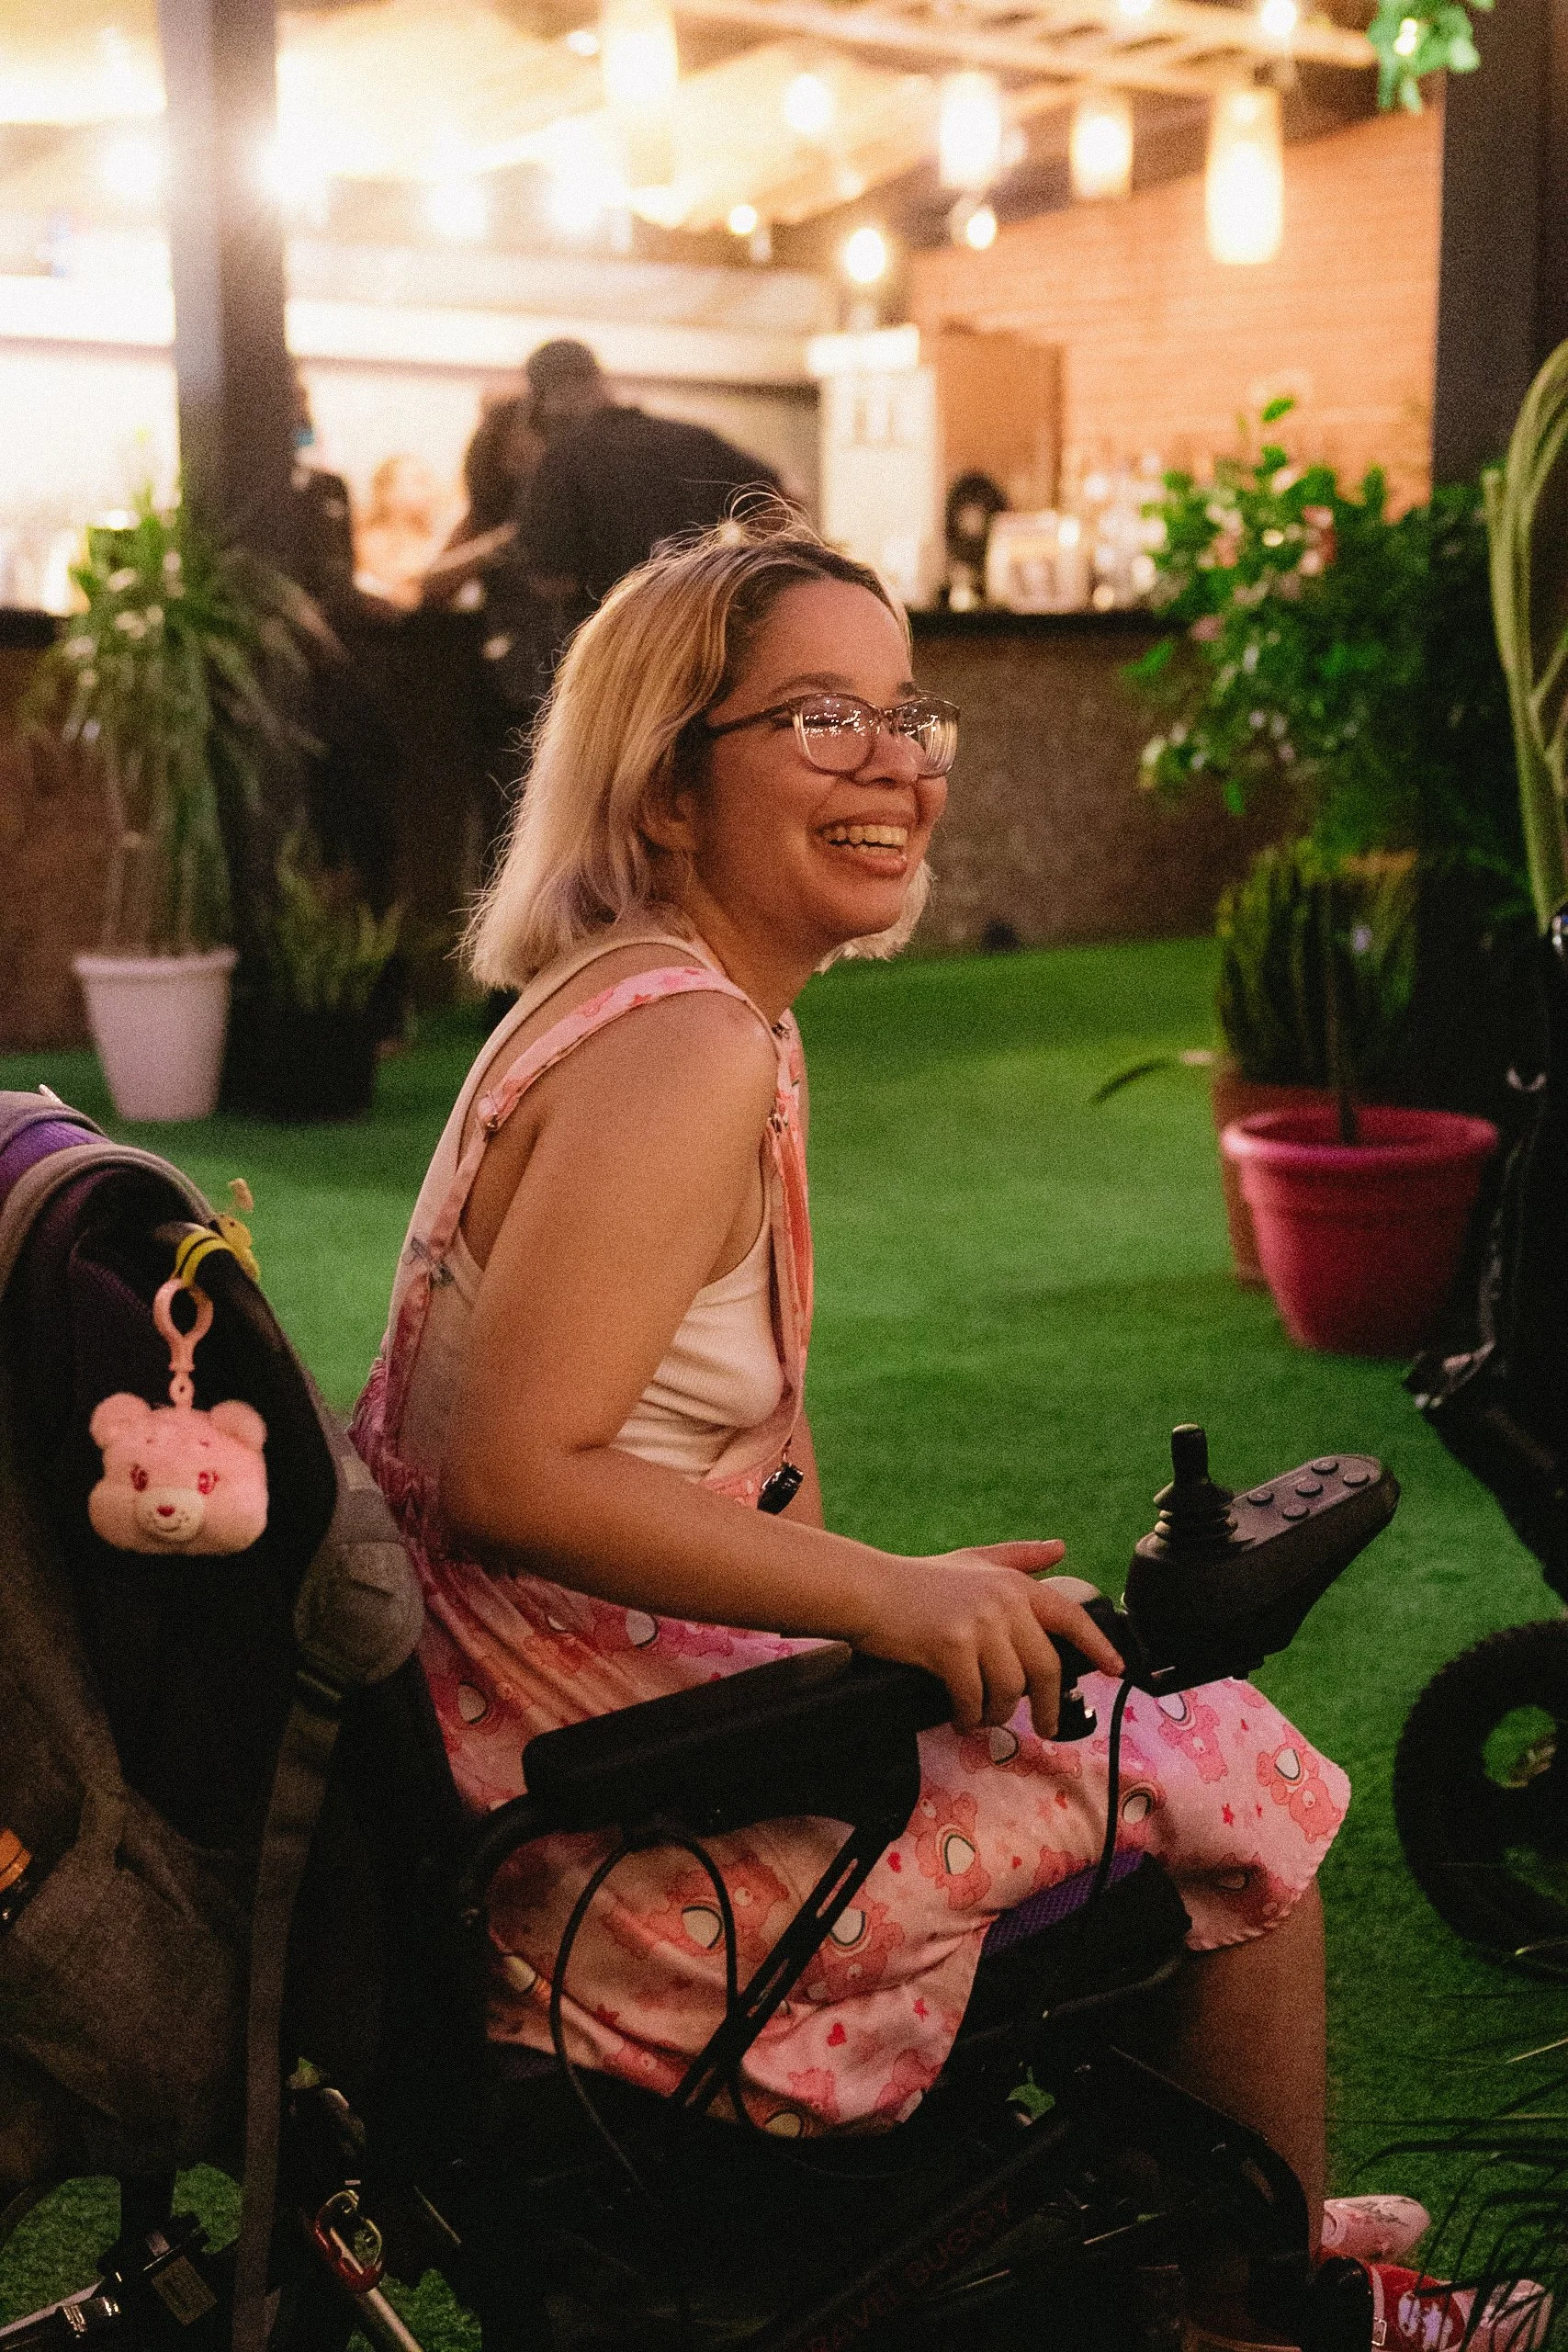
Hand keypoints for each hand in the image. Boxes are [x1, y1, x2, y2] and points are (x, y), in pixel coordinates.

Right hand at [854, 1543, 1123, 1737]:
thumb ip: (1019, 1557)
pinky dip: (969, 1715)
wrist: (869, 1591)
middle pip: (1045, 1668)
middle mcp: (1002, 1601)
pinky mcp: (950, 1647)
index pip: (1069, 1617)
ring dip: (999, 1713)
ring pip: (1010, 1689)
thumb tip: (1060, 1548)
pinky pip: (974, 1698)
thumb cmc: (919, 1581)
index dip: (1098, 1645)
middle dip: (1048, 1705)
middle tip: (1045, 1726)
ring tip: (984, 1716)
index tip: (1115, 1669)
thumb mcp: (974, 1561)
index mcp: (1013, 1584)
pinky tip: (960, 1717)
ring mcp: (977, 1624)